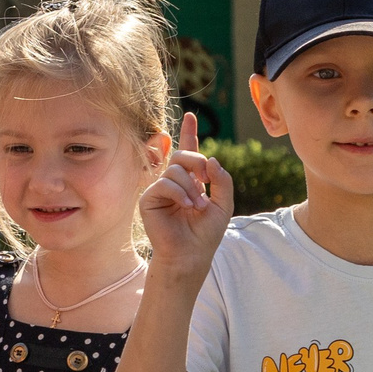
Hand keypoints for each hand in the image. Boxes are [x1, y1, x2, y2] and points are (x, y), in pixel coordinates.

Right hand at [140, 113, 232, 277]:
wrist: (191, 255)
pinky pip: (164, 183)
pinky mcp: (148, 199)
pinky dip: (179, 193)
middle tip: (206, 183)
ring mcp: (159, 190)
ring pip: (175, 170)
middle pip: (183, 155)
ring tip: (197, 206)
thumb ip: (223, 180)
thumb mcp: (224, 204)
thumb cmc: (206, 234)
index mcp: (191, 181)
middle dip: (198, 164)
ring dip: (191, 188)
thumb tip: (212, 159)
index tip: (190, 116)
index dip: (189, 133)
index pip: (188, 152)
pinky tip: (186, 207)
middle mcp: (173, 182)